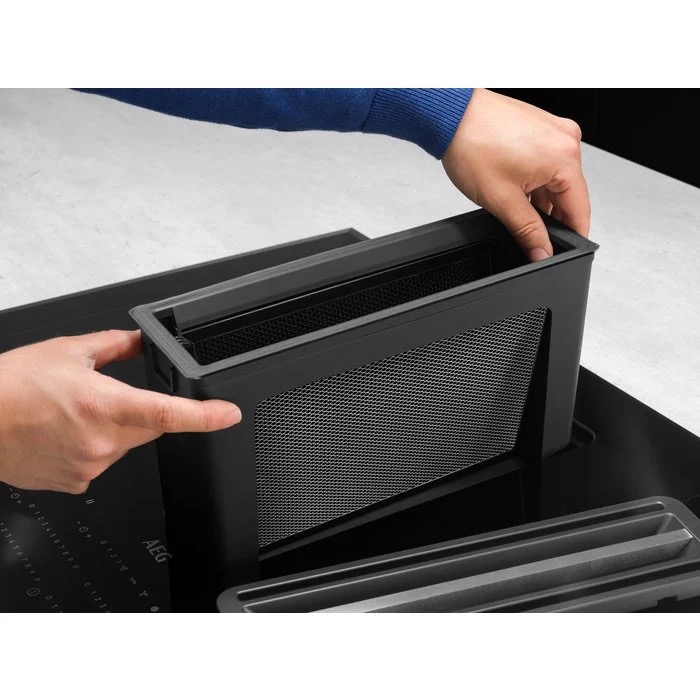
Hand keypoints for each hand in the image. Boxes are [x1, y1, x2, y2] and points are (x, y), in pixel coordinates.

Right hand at [0, 330, 240, 493]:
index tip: (228, 415)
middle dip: (141, 412)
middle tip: (105, 397)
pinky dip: (95, 448)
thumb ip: (114, 345)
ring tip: (74, 414)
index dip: (206, 416)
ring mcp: (89, 466)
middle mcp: (100, 441)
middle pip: (151, 428)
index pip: (168, 414)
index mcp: (104, 405)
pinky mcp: (76, 482)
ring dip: (115, 429)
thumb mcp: (67, 351)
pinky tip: (66, 434)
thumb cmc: (7, 388)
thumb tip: (138, 341)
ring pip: (126, 445)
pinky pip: (101, 462)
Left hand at [442, 88, 590, 260]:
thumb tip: (541, 251)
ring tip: (510, 203)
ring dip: (538, 198)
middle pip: (567, 194)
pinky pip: (544, 162)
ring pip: (554, 179)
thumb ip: (527, 231)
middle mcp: (565, 139)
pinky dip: (532, 180)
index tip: (566, 251)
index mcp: (565, 157)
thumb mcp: (502, 201)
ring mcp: (552, 130)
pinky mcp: (538, 127)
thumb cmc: (472, 145)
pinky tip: (512, 188)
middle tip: (528, 234)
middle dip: (550, 217)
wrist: (450, 116)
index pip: (579, 209)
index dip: (573, 236)